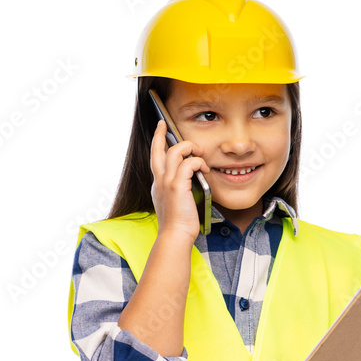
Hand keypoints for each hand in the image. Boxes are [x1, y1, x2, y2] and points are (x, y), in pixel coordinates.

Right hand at [150, 119, 209, 243]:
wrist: (175, 236)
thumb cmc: (179, 224)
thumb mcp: (175, 202)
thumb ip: (179, 188)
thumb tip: (192, 177)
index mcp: (159, 185)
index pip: (155, 158)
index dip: (157, 142)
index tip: (160, 131)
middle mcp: (160, 181)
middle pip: (157, 149)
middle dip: (159, 133)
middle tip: (163, 124)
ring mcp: (167, 182)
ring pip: (175, 151)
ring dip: (189, 148)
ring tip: (200, 154)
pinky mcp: (176, 186)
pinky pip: (188, 163)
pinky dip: (198, 162)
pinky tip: (205, 169)